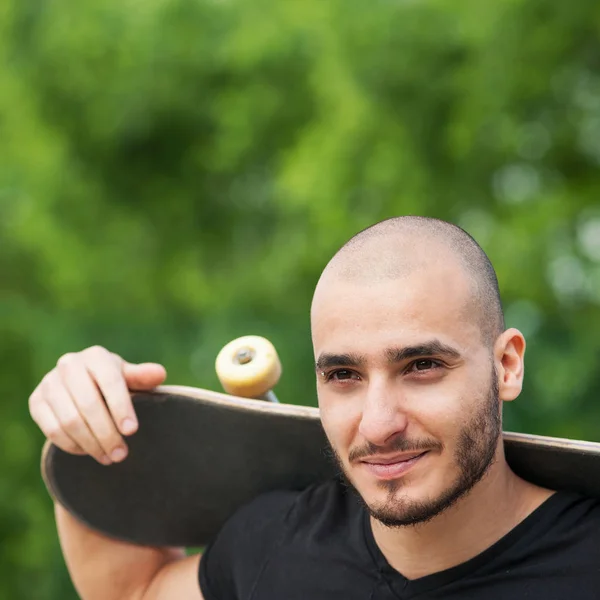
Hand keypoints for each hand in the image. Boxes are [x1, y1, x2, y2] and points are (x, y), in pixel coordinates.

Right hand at [29, 346, 165, 464]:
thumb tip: (160, 374)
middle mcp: (69, 364)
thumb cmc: (113, 382)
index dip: (121, 407)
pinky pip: (52, 429)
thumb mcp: (129, 378)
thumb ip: (142, 377)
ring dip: (91, 443)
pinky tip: (89, 452)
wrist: (81, 385)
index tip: (132, 431)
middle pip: (88, 404)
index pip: (110, 381)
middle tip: (121, 454)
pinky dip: (72, 445)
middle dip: (107, 433)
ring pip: (70, 420)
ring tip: (109, 457)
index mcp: (96, 356)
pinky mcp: (36, 401)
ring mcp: (49, 382)